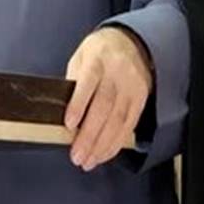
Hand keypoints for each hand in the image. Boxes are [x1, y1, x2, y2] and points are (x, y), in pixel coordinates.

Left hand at [63, 26, 152, 171]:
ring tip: (89, 160)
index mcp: (98, 59)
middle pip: (104, 107)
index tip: (69, 124)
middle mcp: (116, 73)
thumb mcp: (81, 57)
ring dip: (103, 144)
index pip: (88, 82)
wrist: (132, 43)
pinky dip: (116, 142)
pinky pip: (129, 124)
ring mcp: (131, 87)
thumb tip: (62, 112)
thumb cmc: (100, 52)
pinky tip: (105, 153)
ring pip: (118, 119)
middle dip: (90, 135)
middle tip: (77, 155)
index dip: (78, 104)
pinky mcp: (140, 99)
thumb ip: (73, 81)